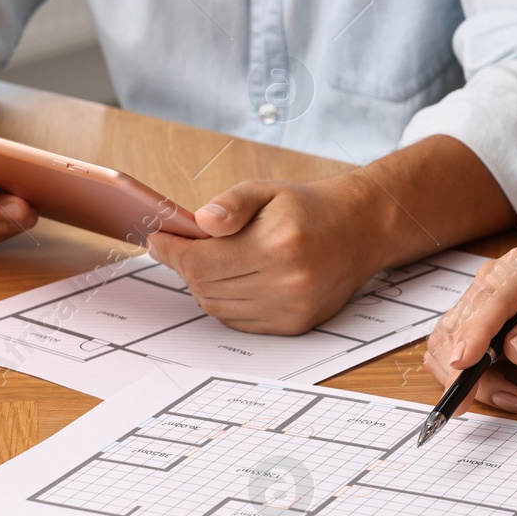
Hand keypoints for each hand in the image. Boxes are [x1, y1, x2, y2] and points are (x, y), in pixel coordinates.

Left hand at [145, 175, 381, 335]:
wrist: (358, 231)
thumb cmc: (308, 209)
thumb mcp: (267, 190)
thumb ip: (231, 203)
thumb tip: (200, 223)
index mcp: (280, 244)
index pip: (201, 260)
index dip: (171, 251)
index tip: (158, 239)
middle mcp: (289, 282)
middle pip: (205, 286)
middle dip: (185, 266)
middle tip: (179, 248)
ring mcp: (293, 308)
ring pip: (218, 307)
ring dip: (203, 286)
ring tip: (208, 261)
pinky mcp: (295, 325)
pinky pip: (238, 321)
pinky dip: (225, 303)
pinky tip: (233, 280)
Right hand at [422, 247, 516, 413]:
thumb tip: (515, 349)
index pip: (490, 302)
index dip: (473, 334)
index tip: (463, 364)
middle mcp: (492, 279)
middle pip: (460, 324)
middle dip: (466, 368)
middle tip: (504, 398)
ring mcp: (479, 297)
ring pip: (448, 339)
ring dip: (462, 375)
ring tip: (505, 395)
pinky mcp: (473, 317)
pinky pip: (452, 346)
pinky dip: (461, 372)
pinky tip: (491, 386)